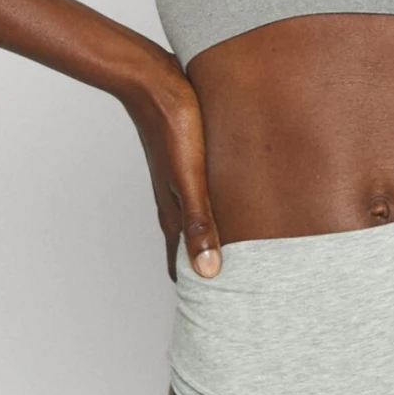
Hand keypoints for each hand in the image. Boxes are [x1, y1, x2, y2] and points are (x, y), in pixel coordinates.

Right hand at [123, 55, 222, 280]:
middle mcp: (172, 203)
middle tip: (235, 294)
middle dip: (208, 273)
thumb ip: (200, 224)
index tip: (217, 313)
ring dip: (213, 243)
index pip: (181, 267)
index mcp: (173, 214)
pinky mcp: (186, 163)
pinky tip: (233, 208)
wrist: (152, 81)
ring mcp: (177, 183)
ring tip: (240, 258)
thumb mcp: (191, 179)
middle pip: (188, 250)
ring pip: (194, 225)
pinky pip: (200, 199)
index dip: (198, 291)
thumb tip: (209, 272)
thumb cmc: (174, 125)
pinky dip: (215, 215)